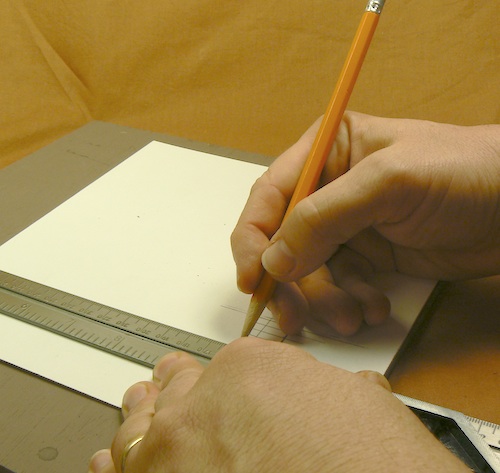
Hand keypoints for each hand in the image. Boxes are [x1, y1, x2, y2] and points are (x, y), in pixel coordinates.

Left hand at [89, 338, 468, 472]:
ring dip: (140, 415)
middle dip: (180, 385)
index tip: (242, 396)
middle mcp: (203, 405)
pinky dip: (116, 464)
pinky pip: (124, 471)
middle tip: (171, 381)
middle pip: (180, 387)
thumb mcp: (363, 406)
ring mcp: (175, 453)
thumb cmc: (371, 466)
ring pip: (142, 424)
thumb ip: (335, 391)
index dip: (240, 384)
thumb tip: (346, 394)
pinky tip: (109, 460)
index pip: (233, 366)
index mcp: (250, 368)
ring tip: (137, 405)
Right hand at [231, 112, 499, 334]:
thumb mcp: (389, 183)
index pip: (269, 196)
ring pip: (308, 271)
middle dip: (286, 281)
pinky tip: (374, 308)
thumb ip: (324, 217)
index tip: (252, 280)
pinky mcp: (367, 255)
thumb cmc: (464, 174)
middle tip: (293, 316)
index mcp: (326, 152)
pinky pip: (339, 285)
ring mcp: (347, 225)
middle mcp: (329, 188)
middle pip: (282, 240)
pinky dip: (350, 302)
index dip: (252, 239)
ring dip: (323, 299)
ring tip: (353, 316)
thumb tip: (272, 260)